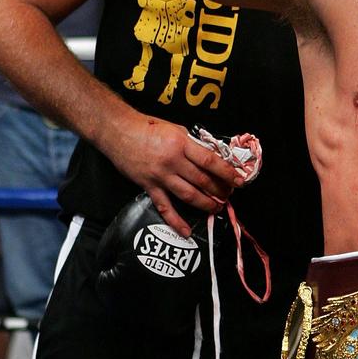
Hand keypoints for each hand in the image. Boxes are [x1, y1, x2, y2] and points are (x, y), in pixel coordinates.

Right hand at [100, 111, 244, 236]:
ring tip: (217, 208)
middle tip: (229, 194)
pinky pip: (164, 207)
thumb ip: (191, 143)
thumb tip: (210, 156)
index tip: (239, 180)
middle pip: (202, 180)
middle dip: (219, 190)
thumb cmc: (147, 127)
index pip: (210, 161)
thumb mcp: (175, 128)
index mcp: (181, 144)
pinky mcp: (148, 186)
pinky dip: (176, 221)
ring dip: (206, 204)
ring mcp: (160, 176)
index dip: (226, 172)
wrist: (118, 132)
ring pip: (188, 195)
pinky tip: (186, 231)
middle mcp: (172, 161)